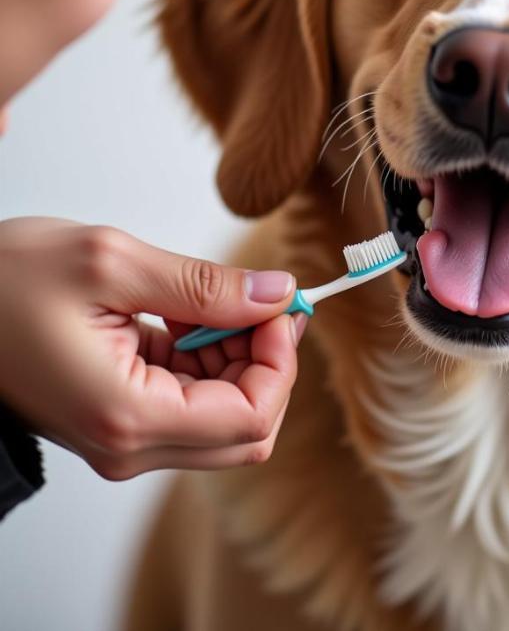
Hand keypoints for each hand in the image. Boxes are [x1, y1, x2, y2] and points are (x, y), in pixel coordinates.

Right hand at [0, 217, 304, 477]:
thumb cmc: (1, 283)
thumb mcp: (111, 263)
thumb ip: (206, 286)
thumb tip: (279, 294)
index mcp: (128, 417)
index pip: (252, 418)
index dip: (280, 362)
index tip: (277, 307)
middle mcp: (130, 445)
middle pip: (248, 429)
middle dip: (267, 362)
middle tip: (257, 302)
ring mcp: (124, 440)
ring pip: (225, 417)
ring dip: (236, 357)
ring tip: (203, 302)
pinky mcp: (120, 421)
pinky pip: (192, 404)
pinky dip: (206, 359)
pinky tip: (183, 316)